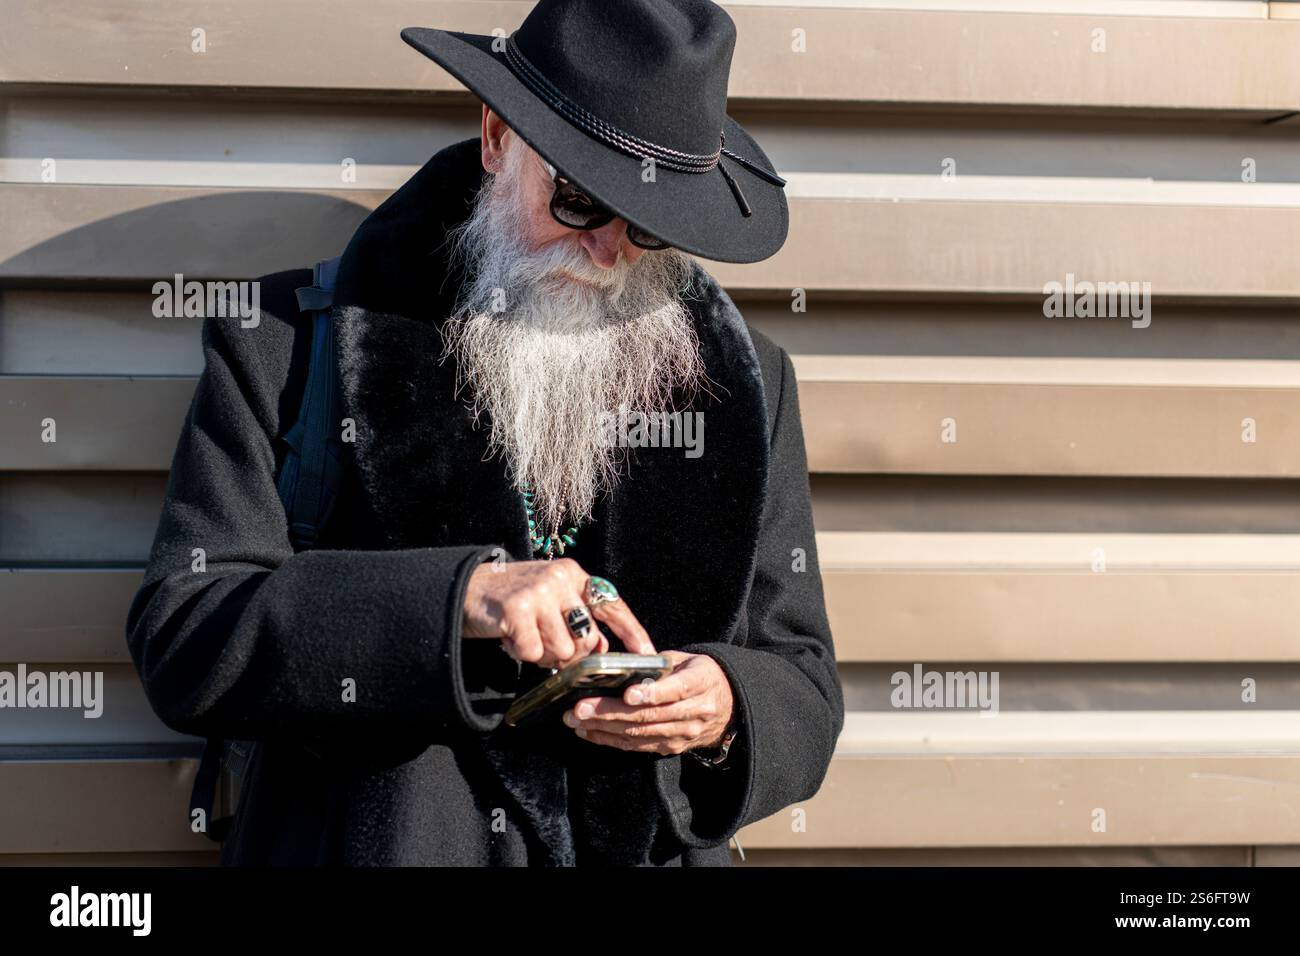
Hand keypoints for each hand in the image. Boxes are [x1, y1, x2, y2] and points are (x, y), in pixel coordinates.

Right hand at [462, 558, 656, 669]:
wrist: (465, 589)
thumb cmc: (515, 601)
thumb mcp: (551, 603)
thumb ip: (579, 621)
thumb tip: (601, 646)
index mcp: (574, 574)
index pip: (612, 605)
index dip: (632, 631)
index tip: (648, 652)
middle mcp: (560, 578)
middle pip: (586, 638)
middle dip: (571, 654)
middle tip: (547, 646)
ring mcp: (539, 592)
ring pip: (562, 650)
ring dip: (544, 654)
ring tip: (526, 637)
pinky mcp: (516, 609)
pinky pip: (533, 653)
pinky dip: (522, 653)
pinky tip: (511, 637)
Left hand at [562, 650, 734, 754]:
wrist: (728, 707)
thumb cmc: (700, 675)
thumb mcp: (687, 661)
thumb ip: (659, 663)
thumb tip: (621, 663)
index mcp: (700, 683)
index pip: (676, 690)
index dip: (651, 693)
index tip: (628, 694)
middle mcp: (693, 713)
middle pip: (649, 715)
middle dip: (610, 712)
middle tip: (580, 708)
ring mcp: (682, 734)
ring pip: (639, 734)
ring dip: (604, 728)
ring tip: (576, 720)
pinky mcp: (670, 747)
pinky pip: (637, 746)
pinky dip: (610, 739)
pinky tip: (588, 731)